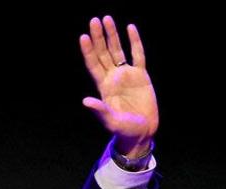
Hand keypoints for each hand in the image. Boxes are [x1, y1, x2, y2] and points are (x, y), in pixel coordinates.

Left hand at [80, 15, 158, 156]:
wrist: (141, 132)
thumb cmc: (123, 129)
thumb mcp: (110, 121)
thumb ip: (100, 110)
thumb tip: (86, 101)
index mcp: (103, 87)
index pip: (93, 64)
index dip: (88, 51)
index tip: (83, 36)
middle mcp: (112, 78)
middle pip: (103, 53)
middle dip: (98, 37)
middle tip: (94, 20)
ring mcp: (126, 75)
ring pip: (117, 50)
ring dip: (112, 35)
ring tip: (107, 18)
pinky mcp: (141, 76)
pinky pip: (138, 55)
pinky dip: (134, 42)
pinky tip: (130, 28)